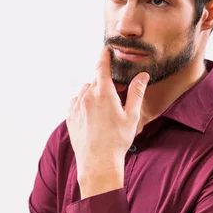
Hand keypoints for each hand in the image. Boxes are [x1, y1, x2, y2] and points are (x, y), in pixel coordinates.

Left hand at [66, 46, 149, 197]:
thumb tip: (143, 76)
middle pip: (95, 81)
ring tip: (104, 108)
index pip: (101, 66)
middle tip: (116, 95)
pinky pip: (76, 102)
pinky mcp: (70, 117)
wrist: (98, 163)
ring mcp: (76, 107)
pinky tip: (92, 114)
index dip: (104, 56)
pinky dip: (83, 103)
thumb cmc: (118, 140)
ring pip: (85, 91)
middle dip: (105, 83)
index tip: (106, 49)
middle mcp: (87, 97)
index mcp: (104, 93)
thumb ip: (136, 93)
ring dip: (93, 93)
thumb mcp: (132, 116)